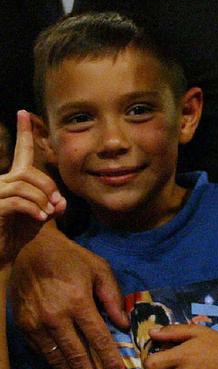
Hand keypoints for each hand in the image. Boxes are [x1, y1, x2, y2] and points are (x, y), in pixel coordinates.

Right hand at [0, 110, 64, 264]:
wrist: (0, 255)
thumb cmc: (18, 232)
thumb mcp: (40, 215)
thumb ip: (52, 204)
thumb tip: (60, 202)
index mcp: (13, 179)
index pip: (21, 152)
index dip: (23, 132)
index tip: (23, 112)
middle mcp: (1, 182)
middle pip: (30, 172)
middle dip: (48, 188)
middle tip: (56, 206)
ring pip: (25, 186)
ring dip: (42, 200)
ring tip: (46, 214)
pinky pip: (18, 201)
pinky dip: (34, 208)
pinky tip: (40, 218)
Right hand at [11, 224, 127, 368]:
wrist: (32, 250)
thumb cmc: (71, 259)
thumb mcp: (99, 269)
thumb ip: (113, 297)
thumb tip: (123, 325)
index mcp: (78, 301)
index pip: (98, 338)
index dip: (109, 360)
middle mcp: (55, 317)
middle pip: (76, 356)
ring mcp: (36, 324)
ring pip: (57, 360)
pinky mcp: (24, 327)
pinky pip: (42, 353)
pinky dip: (55, 367)